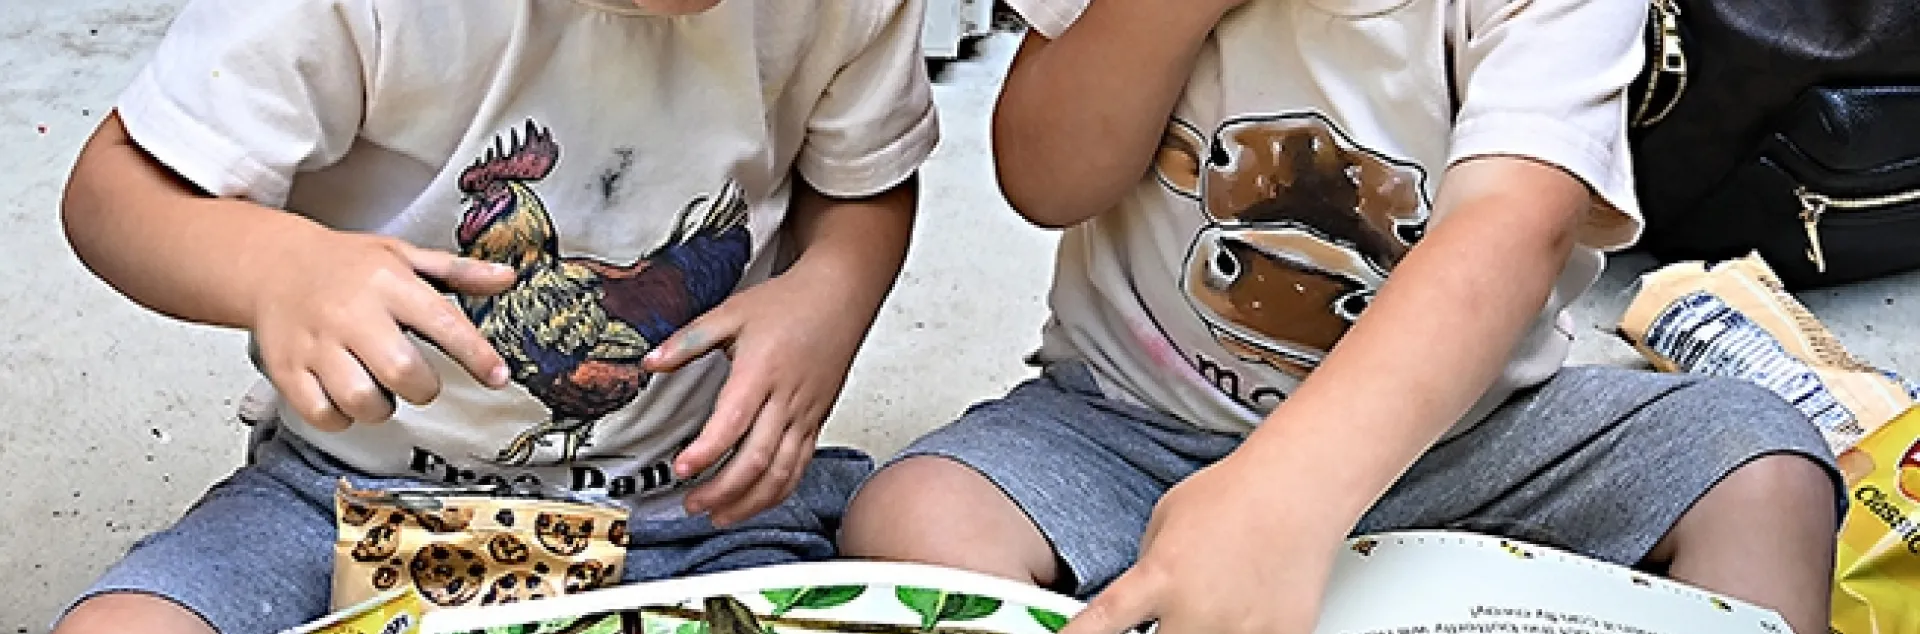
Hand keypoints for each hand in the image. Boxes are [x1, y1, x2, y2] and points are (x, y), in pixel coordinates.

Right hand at [249, 226, 515, 430]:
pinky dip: (341, 417)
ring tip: (380, 389)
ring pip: (360, 399)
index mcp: (388, 283)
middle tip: (419, 381)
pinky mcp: (288, 369)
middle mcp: (352, 314)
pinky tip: (346, 399)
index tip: (498, 376)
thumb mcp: (402, 255)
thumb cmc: (345, 265)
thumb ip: (457, 272)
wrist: (272, 264)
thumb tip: (506, 278)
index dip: (476, 355)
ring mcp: (316, 344)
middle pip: (402, 370)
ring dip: (381, 407)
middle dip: (423, 388)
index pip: (443, 323)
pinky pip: (322, 414)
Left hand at [643, 263, 872, 525]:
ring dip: (750, 501)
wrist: (840, 296)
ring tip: (719, 516)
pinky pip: (800, 466)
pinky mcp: (817, 421)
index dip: (706, 451)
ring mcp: (806, 414)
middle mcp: (787, 399)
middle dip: (722, 490)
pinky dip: (778, 491)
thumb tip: (650, 362)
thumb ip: (689, 340)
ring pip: (782, 472)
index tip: (681, 468)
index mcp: (761, 372)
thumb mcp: (731, 312)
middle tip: (692, 504)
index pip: (733, 422)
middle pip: (758, 459)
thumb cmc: (790, 303)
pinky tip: (756, 502)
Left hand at [1062, 453, 1344, 633]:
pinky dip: (1243, 628)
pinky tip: (1249, 604)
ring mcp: (1239, 629)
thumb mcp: (1165, 524)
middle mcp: (1196, 610)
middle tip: (1169, 614)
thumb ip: (1147, 572)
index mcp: (1159, 578)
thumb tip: (1140, 605)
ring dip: (1201, 629)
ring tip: (1218, 598)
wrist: (1297, 487)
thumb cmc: (1234, 494)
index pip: (1102, 625)